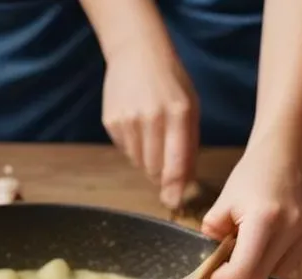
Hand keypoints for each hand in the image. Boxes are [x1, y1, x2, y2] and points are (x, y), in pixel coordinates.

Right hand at [102, 47, 198, 208]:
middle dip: (162, 174)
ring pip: (139, 163)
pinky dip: (134, 146)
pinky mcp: (111, 122)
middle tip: (166, 162)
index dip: (174, 188)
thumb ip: (189, 147)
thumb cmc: (171, 82)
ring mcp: (128, 120)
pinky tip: (138, 125)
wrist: (137, 52)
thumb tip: (183, 186)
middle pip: (155, 169)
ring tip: (152, 135)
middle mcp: (152, 118)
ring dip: (148, 160)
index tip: (174, 203)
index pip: (176, 163)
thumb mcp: (190, 108)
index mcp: (178, 113)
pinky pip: (125, 150)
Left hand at [201, 142, 301, 278]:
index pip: (242, 273)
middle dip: (235, 278)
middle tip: (220, 267)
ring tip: (245, 247)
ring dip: (256, 270)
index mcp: (265, 220)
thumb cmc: (254, 171)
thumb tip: (212, 260)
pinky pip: (290, 263)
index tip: (207, 278)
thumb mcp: (224, 200)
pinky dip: (273, 260)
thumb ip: (213, 233)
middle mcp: (292, 230)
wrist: (291, 150)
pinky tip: (265, 241)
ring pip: (276, 275)